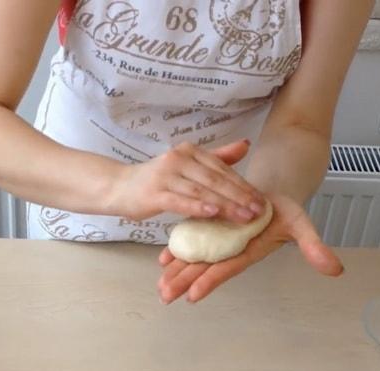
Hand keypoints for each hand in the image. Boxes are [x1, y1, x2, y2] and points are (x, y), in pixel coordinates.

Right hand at [109, 140, 265, 222]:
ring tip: (244, 216)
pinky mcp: (154, 193)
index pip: (221, 168)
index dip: (243, 184)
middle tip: (258, 211)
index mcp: (189, 151)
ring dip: (225, 205)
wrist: (119, 187)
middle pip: (214, 179)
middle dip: (239, 196)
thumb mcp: (187, 165)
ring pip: (201, 191)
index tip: (261, 200)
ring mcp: (165, 176)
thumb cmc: (156, 180)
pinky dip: (197, 207)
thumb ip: (217, 157)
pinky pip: (180, 201)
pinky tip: (212, 213)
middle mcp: (178, 159)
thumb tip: (246, 144)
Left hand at [157, 193, 343, 303]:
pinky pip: (192, 241)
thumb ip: (313, 246)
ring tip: (160, 287)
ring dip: (177, 271)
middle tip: (165, 296)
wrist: (275, 191)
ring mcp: (220, 240)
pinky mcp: (211, 228)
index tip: (193, 295)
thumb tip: (335, 270)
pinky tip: (162, 259)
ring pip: (195, 258)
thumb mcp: (301, 224)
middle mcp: (231, 249)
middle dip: (185, 282)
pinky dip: (178, 250)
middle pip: (205, 268)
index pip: (227, 268)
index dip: (210, 280)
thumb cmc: (287, 209)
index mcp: (248, 250)